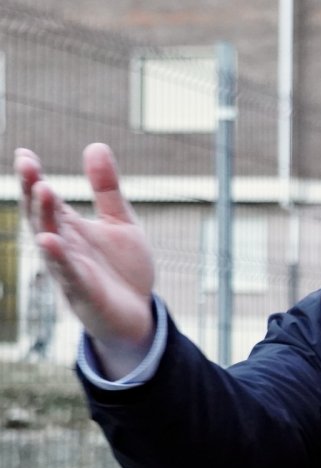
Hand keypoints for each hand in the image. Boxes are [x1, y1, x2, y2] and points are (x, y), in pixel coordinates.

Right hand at [15, 144, 155, 378]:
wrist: (139, 313)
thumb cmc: (122, 268)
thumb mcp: (120, 222)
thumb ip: (106, 189)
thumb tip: (96, 145)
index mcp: (70, 228)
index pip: (46, 200)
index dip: (34, 179)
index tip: (25, 153)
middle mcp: (63, 247)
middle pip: (42, 217)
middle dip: (33, 192)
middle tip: (29, 164)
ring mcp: (70, 270)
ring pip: (51, 242)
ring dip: (45, 218)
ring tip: (44, 190)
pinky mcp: (83, 293)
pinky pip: (68, 274)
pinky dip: (59, 258)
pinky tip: (49, 241)